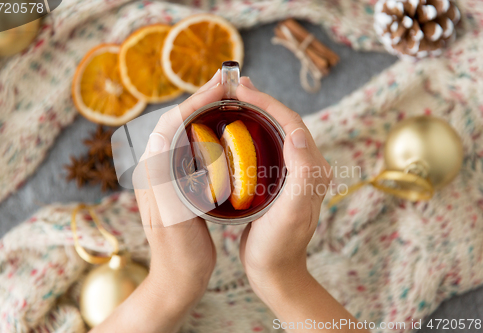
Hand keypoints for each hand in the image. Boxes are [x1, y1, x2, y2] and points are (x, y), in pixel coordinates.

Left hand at [135, 70, 223, 300]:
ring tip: (228, 98)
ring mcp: (166, 176)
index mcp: (152, 174)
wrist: (177, 279)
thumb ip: (163, 183)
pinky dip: (207, 130)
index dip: (195, 102)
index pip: (169, 125)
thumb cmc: (179, 256)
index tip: (222, 88)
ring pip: (182, 131)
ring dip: (203, 110)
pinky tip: (224, 129)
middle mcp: (155, 170)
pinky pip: (190, 146)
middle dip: (200, 99)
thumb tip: (160, 139)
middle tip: (227, 84)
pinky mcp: (178, 183)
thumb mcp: (174, 223)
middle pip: (175, 122)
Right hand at [237, 79, 331, 300]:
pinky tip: (232, 133)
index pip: (291, 123)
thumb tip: (296, 132)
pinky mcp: (277, 183)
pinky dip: (250, 134)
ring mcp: (291, 175)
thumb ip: (301, 172)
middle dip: (261, 102)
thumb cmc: (279, 246)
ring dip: (255, 115)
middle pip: (283, 123)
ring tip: (231, 103)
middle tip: (234, 88)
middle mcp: (305, 167)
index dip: (268, 102)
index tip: (241, 90)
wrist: (275, 272)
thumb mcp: (291, 211)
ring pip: (273, 134)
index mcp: (312, 169)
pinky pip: (265, 149)